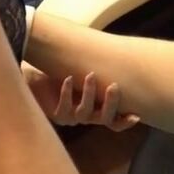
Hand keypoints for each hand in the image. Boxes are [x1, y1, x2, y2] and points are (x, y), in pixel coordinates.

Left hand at [22, 64, 139, 131]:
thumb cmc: (66, 72)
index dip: (125, 121)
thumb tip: (121, 52)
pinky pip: (64, 108)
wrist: (38, 77)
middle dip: (110, 103)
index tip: (136, 115)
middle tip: (113, 86)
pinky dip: (67, 92)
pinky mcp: (57, 115)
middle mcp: (87, 116)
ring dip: (89, 94)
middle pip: (104, 118)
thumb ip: (102, 69)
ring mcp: (72, 118)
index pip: (115, 121)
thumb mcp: (86, 71)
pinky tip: (68, 78)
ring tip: (90, 75)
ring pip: (85, 112)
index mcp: (98, 110)